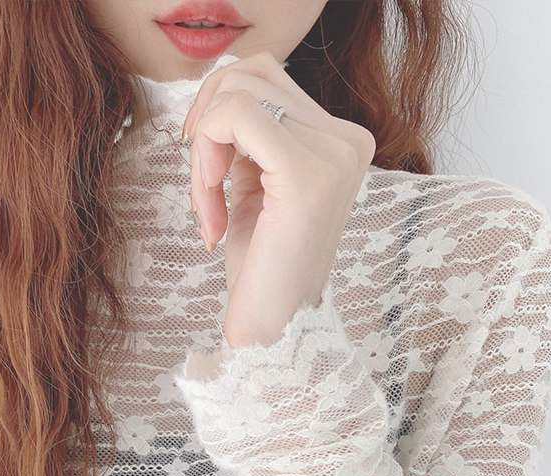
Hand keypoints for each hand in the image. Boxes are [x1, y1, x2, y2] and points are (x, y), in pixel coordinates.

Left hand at [182, 51, 375, 348]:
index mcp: (342, 141)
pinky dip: (204, 154)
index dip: (219, 115)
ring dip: (203, 146)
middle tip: (203, 185)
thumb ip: (250, 133)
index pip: (266, 78)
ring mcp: (334, 155)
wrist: (272, 328)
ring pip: (237, 92)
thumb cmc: (261, 266)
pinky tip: (210, 204)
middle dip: (207, 123)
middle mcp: (348, 141)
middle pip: (251, 72)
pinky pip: (232, 116)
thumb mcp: (256, 184)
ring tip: (208, 204)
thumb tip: (220, 79)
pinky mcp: (306, 174)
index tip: (208, 173)